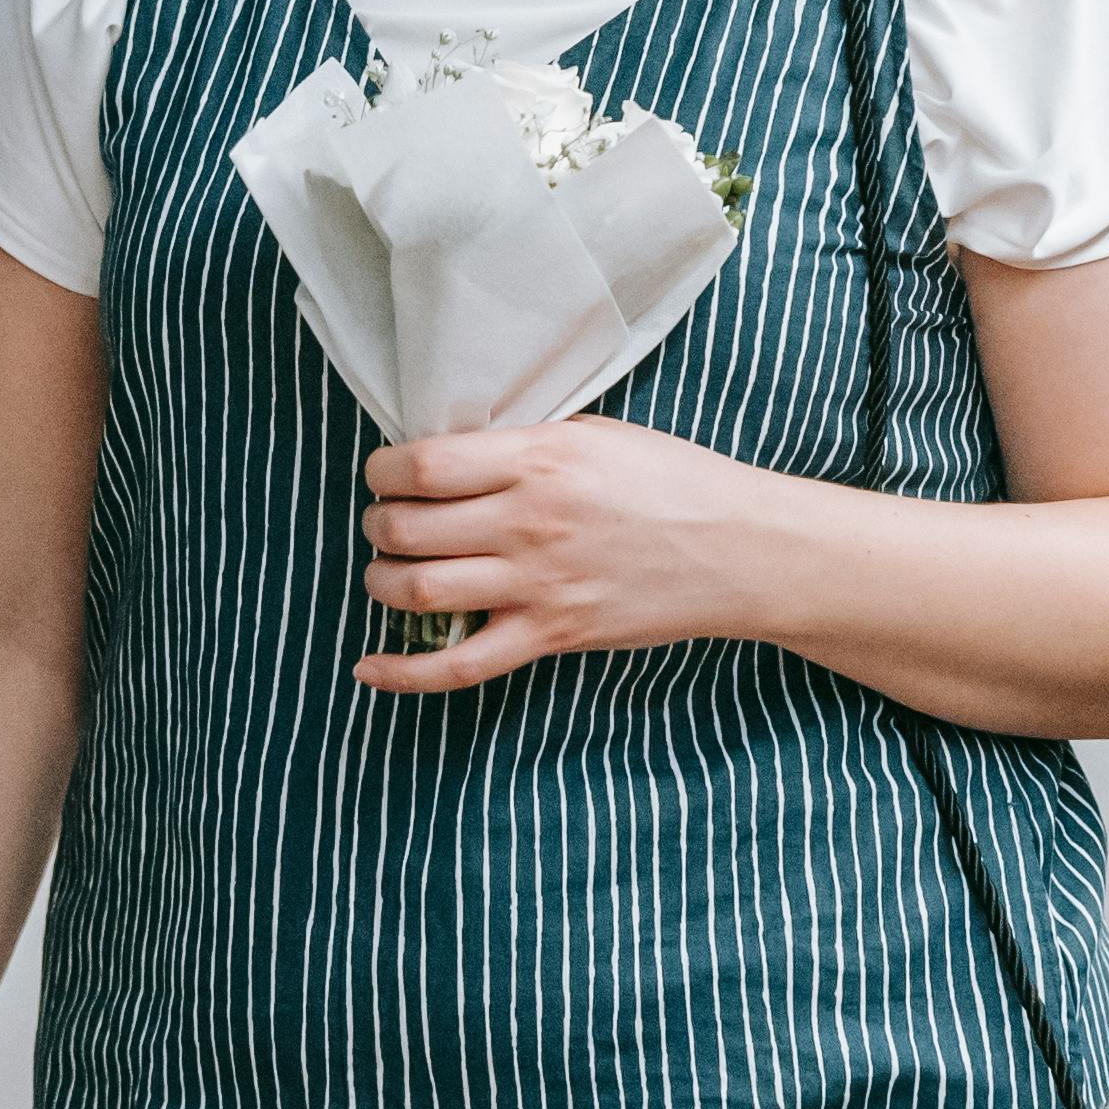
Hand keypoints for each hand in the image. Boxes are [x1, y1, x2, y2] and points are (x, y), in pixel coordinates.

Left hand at [355, 416, 797, 693]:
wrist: (739, 550)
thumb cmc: (672, 480)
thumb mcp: (596, 435)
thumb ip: (523, 445)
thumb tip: (454, 455)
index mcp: (537, 460)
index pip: (423, 465)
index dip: (384, 472)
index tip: (386, 475)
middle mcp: (528, 522)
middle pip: (407, 528)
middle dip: (379, 525)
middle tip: (389, 522)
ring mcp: (537, 585)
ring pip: (418, 591)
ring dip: (383, 581)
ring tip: (390, 572)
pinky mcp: (550, 636)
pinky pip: (458, 665)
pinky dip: (403, 673)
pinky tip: (368, 668)